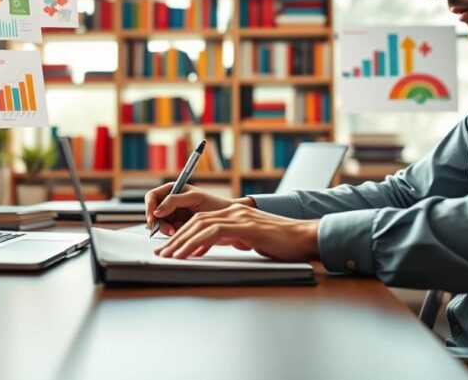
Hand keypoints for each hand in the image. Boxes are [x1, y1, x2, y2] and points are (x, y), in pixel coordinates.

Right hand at [144, 182, 234, 234]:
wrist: (228, 220)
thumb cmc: (215, 204)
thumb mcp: (195, 198)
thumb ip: (174, 201)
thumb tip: (156, 211)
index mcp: (173, 190)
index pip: (152, 196)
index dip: (149, 207)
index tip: (153, 218)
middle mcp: (171, 203)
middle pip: (153, 213)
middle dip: (159, 223)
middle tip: (170, 231)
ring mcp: (174, 216)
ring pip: (159, 225)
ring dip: (167, 231)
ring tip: (180, 232)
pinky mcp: (178, 228)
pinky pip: (168, 233)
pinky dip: (173, 236)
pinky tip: (183, 235)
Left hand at [154, 203, 320, 261]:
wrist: (305, 238)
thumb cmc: (281, 243)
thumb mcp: (250, 240)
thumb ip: (230, 239)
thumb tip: (206, 247)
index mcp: (235, 213)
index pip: (201, 220)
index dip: (183, 233)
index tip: (170, 248)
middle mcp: (234, 211)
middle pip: (196, 221)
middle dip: (176, 238)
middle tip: (163, 253)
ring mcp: (239, 217)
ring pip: (200, 225)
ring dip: (182, 242)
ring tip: (169, 256)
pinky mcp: (245, 227)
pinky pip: (213, 233)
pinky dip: (196, 243)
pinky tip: (186, 254)